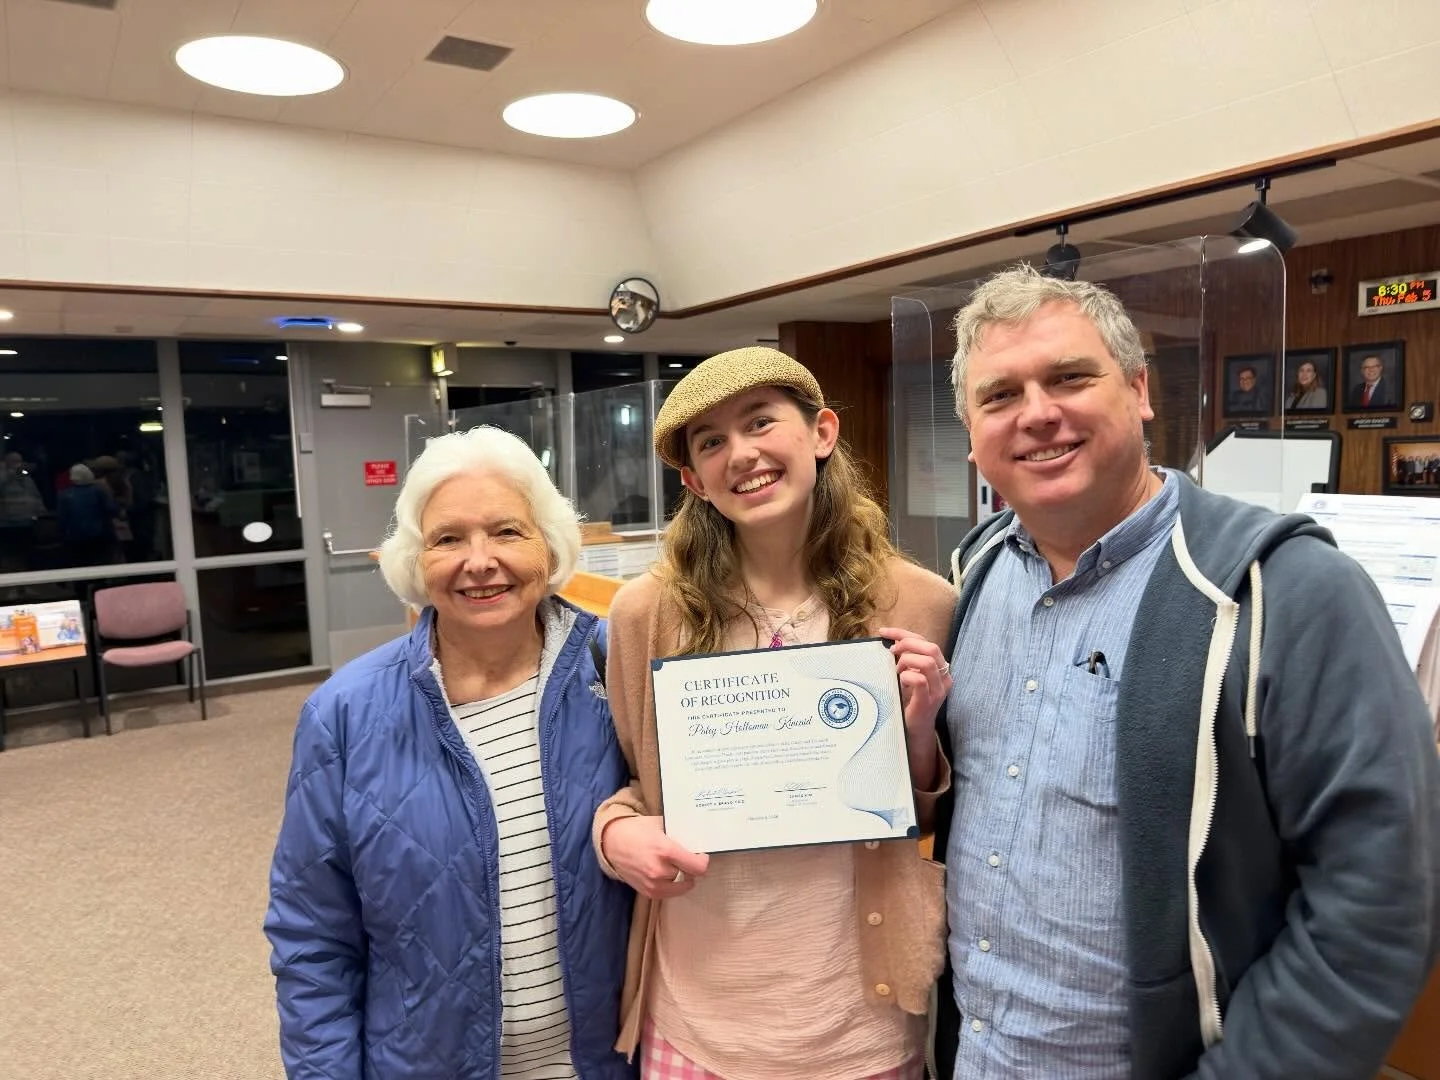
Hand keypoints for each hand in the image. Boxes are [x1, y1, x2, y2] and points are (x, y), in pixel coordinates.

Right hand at [600, 815, 709, 899]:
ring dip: (683, 879)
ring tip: (678, 867)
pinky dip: (672, 886)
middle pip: (690, 876)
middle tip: (688, 859)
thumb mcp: (660, 824)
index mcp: (665, 851)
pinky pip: (669, 893)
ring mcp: (652, 884)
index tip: (701, 855)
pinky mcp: (647, 892)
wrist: (611, 842)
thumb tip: (697, 839)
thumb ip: (678, 834)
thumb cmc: (636, 829)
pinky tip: (669, 875)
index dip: (702, 861)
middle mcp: (660, 870)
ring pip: (681, 887)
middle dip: (691, 868)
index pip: (697, 867)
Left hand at [877, 626, 953, 740]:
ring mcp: (938, 690)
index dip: (904, 633)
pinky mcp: (928, 701)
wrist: (914, 730)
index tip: (883, 632)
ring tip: (897, 670)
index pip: (925, 642)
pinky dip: (906, 676)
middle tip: (892, 652)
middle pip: (931, 648)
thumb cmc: (909, 701)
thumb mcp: (908, 675)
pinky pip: (919, 680)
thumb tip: (891, 642)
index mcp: (940, 668)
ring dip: (907, 661)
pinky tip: (900, 681)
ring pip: (927, 662)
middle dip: (907, 644)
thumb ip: (906, 660)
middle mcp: (944, 677)